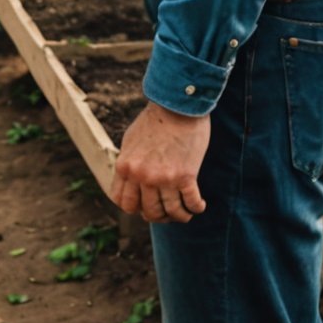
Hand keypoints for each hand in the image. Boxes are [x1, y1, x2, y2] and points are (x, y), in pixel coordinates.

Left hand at [108, 102, 209, 222]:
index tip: (144, 204)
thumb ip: (129, 164)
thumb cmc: (155, 121)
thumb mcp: (131, 142)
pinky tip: (199, 204)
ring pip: (171, 213)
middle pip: (148, 212)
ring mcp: (163, 178)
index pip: (122, 201)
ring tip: (185, 211)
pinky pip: (191, 204)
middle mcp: (142, 176)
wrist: (177, 107)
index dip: (134, 207)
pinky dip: (196, 208)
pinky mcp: (185, 176)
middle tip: (167, 210)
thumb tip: (130, 183)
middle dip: (158, 215)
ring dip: (179, 216)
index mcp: (125, 166)